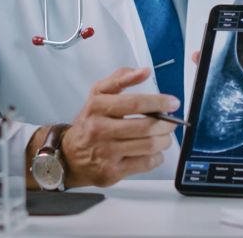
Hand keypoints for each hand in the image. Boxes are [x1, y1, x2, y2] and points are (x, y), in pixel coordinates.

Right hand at [60, 67, 178, 186]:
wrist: (69, 155)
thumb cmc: (89, 122)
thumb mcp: (98, 94)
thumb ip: (120, 78)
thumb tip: (144, 72)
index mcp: (98, 107)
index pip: (135, 103)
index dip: (158, 102)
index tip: (173, 103)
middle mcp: (100, 130)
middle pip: (145, 127)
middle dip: (166, 124)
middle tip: (172, 121)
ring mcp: (106, 153)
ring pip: (148, 146)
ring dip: (164, 140)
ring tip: (165, 135)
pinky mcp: (112, 172)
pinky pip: (145, 163)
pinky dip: (157, 157)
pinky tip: (155, 151)